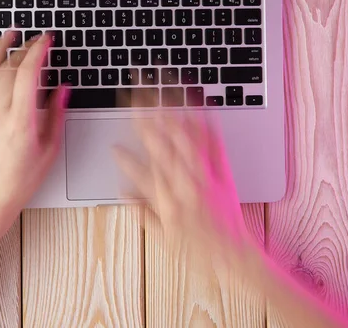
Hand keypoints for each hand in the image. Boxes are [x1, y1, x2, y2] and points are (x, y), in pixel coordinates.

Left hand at [0, 32, 67, 229]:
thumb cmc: (20, 179)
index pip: (28, 73)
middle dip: (24, 47)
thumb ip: (56, 114)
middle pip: (8, 68)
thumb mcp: (49, 149)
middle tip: (35, 38)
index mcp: (21, 121)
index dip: (38, 51)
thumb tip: (63, 88)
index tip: (46, 40)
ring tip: (10, 34)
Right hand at [113, 101, 254, 268]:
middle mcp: (183, 184)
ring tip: (161, 92)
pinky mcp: (222, 171)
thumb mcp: (166, 238)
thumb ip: (143, 213)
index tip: (113, 146)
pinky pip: (212, 143)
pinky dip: (204, 122)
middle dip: (146, 121)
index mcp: (167, 200)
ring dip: (172, 113)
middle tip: (135, 100)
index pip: (141, 173)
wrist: (234, 255)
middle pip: (160, 146)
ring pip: (184, 138)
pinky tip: (197, 105)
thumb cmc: (200, 250)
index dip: (126, 159)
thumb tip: (123, 193)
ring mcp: (203, 175)